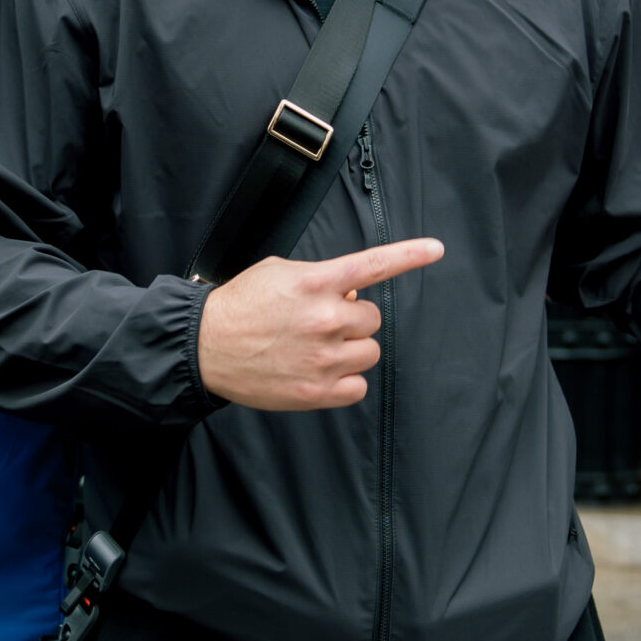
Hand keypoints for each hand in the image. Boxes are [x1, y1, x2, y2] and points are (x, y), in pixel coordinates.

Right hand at [198, 238, 443, 410]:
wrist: (204, 347)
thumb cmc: (240, 306)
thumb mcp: (278, 273)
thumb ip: (321, 278)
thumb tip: (352, 293)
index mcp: (315, 283)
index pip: (372, 265)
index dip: (409, 255)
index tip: (436, 249)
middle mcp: (324, 319)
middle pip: (372, 318)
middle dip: (352, 319)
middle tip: (321, 322)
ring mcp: (322, 357)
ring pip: (369, 351)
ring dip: (351, 348)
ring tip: (317, 347)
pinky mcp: (316, 391)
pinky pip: (358, 386)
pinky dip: (345, 380)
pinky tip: (321, 372)